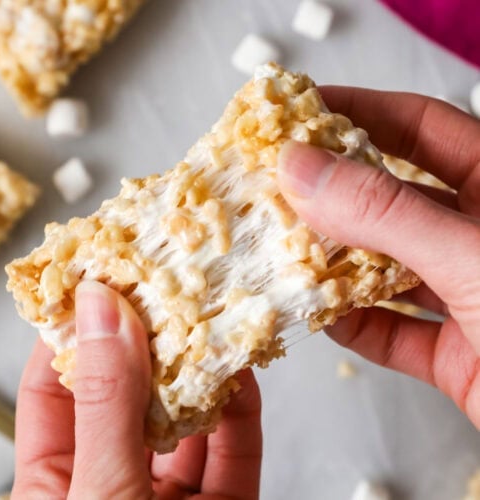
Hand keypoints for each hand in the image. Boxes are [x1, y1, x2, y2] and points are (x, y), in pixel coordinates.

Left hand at [11, 281, 261, 498]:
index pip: (53, 390)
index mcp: (59, 486)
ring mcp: (171, 495)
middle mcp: (114, 482)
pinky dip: (240, 408)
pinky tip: (240, 371)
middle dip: (148, 340)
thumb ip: (107, 405)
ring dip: (200, 369)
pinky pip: (234, 447)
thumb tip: (104, 311)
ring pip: (185, 418)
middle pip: (127, 396)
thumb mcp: (102, 493)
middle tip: (162, 287)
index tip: (95, 282)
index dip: (72, 332)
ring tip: (208, 316)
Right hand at [277, 88, 479, 427]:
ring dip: (334, 264)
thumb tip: (304, 171)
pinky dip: (355, 326)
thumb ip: (387, 214)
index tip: (302, 110)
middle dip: (331, 193)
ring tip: (284, 250)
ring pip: (384, 268)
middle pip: (390, 199)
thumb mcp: (475, 257)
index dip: (360, 111)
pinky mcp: (458, 355)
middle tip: (278, 183)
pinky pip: (392, 331)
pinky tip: (323, 316)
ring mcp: (468, 297)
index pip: (421, 128)